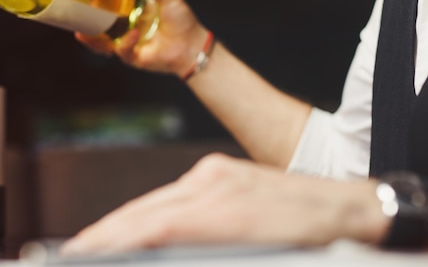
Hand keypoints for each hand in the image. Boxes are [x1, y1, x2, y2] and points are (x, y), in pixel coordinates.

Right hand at [61, 153, 389, 255]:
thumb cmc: (317, 245)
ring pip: (154, 203)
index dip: (111, 241)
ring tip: (94, 243)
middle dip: (103, 235)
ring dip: (120, 225)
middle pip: (144, 213)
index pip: (152, 226)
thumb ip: (197, 248)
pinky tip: (132, 226)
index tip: (81, 253)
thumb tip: (161, 247)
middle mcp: (213, 182)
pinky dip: (145, 215)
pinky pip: (171, 196)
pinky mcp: (220, 172)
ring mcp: (215, 173)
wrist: (354, 209)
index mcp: (223, 207)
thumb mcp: (263, 256)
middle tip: (73, 252)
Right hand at [75, 0, 209, 77]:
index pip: (107, 6)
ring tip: (83, 33)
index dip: (95, 2)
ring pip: (102, 44)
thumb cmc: (182, 19)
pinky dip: (125, 43)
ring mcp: (127, 43)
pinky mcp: (133, 57)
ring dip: (91, 40)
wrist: (192, 44)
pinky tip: (133, 34)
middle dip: (83, 24)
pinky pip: (122, 51)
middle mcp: (125, 27)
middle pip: (98, 27)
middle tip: (74, 16)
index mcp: (130, 11)